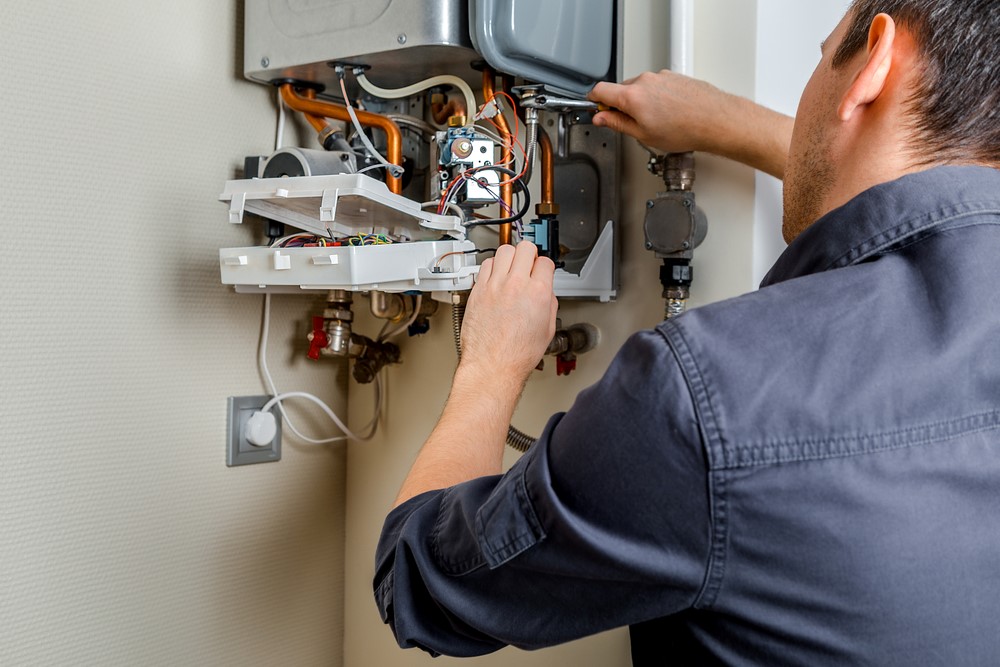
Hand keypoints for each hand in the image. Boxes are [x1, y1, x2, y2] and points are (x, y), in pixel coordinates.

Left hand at [460, 242, 557, 383]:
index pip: (545, 262)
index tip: (541, 271)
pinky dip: (492, 267)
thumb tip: (545, 294)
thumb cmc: (517, 355)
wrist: (493, 365)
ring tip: (510, 268)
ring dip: (510, 257)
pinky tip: (495, 277)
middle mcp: (516, 285)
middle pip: (525, 248)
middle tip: (528, 264)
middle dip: (529, 255)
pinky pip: (485, 265)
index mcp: (538, 293)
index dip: (545, 267)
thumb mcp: (548, 330)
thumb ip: (549, 305)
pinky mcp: (478, 290)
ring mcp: (495, 285)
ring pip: (504, 250)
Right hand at [590, 70, 730, 152]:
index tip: (595, 108)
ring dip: (640, 102)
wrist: (715, 119)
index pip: (600, 90)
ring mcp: (661, 76)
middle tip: (630, 124)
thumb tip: (602, 118)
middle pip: (621, 89)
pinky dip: (656, 98)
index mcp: (632, 96)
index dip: (594, 100)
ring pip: (640, 87)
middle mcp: (645, 81)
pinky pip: (656, 86)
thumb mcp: (643, 134)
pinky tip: (668, 114)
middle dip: (620, 105)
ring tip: (656, 122)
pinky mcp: (674, 76)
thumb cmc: (685, 128)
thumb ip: (617, 123)